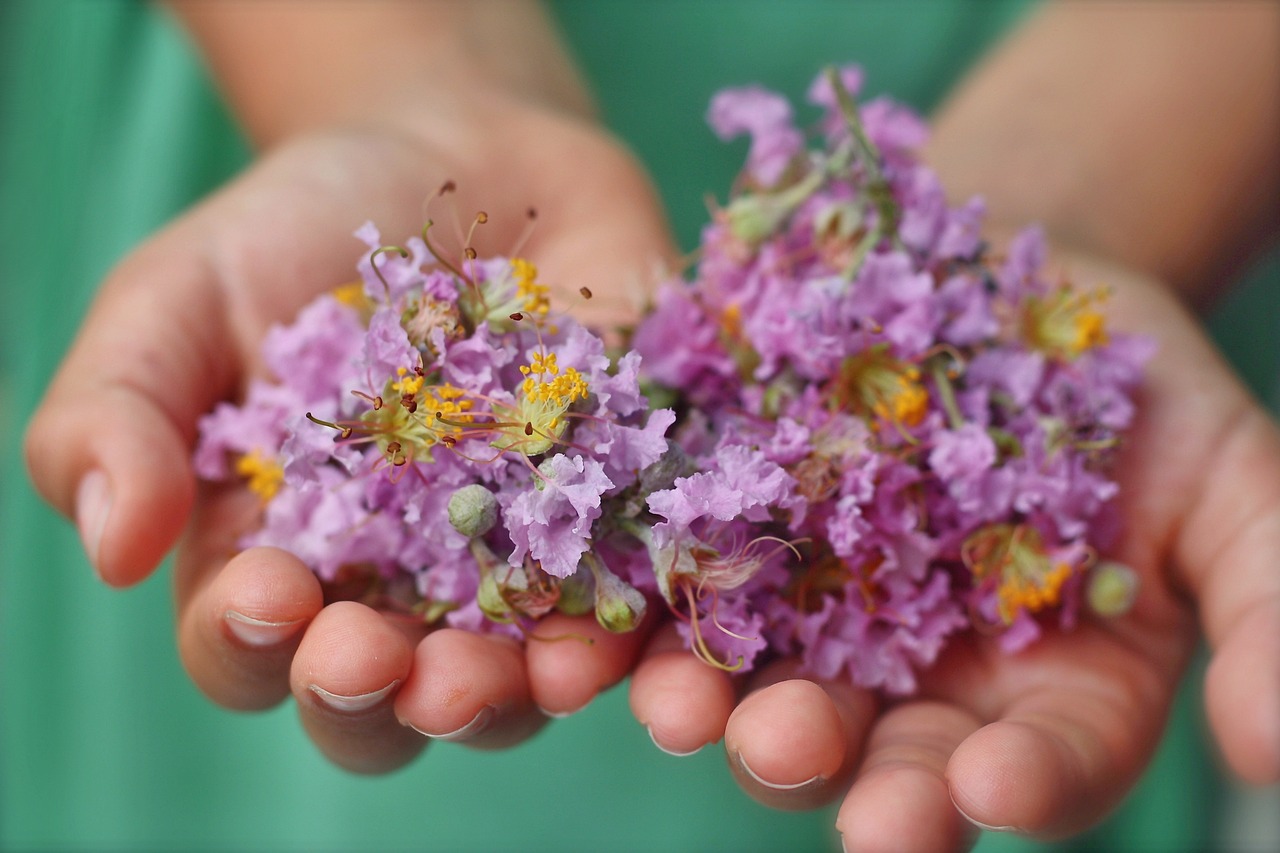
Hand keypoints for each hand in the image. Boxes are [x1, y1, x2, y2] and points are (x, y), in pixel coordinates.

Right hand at [23, 92, 679, 772]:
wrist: (459, 152)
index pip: (251, 651)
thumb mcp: (178, 300)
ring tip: (532, 670)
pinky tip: (632, 618)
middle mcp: (399, 592)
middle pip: (389, 701)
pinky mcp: (621, 518)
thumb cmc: (297, 231)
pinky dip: (638, 623)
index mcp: (277, 561)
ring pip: (517, 680)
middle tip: (393, 665)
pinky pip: (635, 596)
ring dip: (523, 693)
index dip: (253, 646)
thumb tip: (112, 547)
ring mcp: (518, 565)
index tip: (268, 594)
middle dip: (389, 699)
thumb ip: (119, 412)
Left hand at [627, 250, 1279, 849]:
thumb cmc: (1133, 383)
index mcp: (1042, 688)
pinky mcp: (726, 528)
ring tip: (678, 707)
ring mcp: (809, 608)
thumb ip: (1269, 605)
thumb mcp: (1236, 479)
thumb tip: (1271, 751)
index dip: (1016, 784)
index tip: (985, 791)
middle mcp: (914, 673)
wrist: (1006, 276)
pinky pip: (675, 575)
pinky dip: (640, 599)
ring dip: (710, 702)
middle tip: (791, 754)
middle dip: (832, 761)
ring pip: (756, 679)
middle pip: (871, 746)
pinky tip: (603, 606)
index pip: (1036, 763)